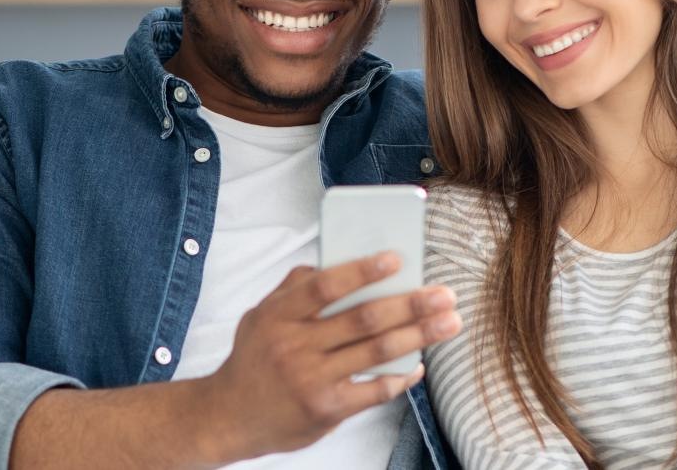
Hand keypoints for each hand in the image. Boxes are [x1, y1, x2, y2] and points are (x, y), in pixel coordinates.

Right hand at [197, 252, 461, 460]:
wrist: (228, 417)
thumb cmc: (253, 361)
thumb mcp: (259, 316)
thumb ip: (294, 288)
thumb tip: (334, 260)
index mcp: (279, 315)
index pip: (326, 285)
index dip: (363, 270)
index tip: (397, 259)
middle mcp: (294, 346)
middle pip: (364, 319)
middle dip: (411, 304)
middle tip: (445, 294)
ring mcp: (311, 380)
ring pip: (377, 351)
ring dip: (419, 335)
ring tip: (449, 322)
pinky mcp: (326, 409)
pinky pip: (374, 390)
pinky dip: (401, 376)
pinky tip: (418, 364)